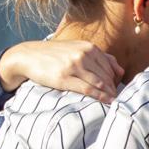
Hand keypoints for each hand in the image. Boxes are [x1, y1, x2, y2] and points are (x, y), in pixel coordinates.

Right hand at [0, 40, 123, 102]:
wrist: (28, 56)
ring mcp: (74, 66)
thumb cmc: (54, 54)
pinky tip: (106, 102)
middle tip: (117, 98)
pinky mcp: (64, 78)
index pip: (111, 66)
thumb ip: (99, 57)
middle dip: (114, 88)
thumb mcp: (77, 48)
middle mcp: (84, 55)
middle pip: (107, 75)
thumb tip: (120, 70)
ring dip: (109, 94)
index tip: (117, 89)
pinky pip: (88, 89)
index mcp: (89, 47)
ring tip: (114, 102)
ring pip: (100, 83)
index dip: (116, 80)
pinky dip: (100, 97)